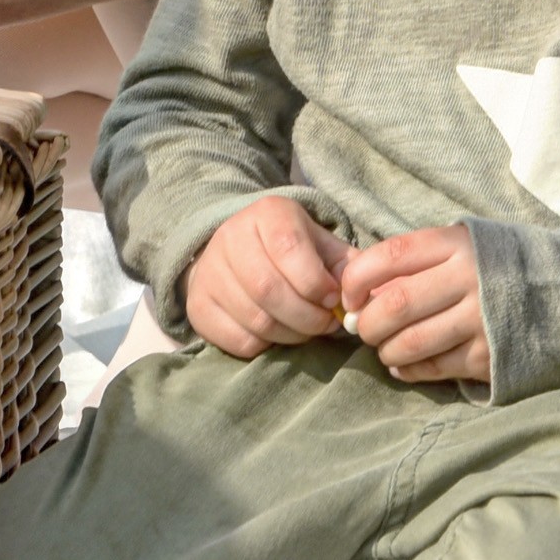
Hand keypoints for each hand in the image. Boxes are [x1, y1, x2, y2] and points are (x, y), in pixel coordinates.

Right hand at [184, 195, 353, 357]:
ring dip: (291, 334)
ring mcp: (208, 272)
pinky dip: (266, 345)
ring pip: (255, 319)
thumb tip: (361, 293)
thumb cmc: (290, 250)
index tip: (333, 300)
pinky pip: (238, 340)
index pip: (289, 249)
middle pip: (269, 289)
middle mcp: (230, 237)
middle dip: (307, 316)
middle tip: (325, 325)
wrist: (235, 252)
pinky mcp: (197, 306)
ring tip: (305, 329)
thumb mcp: (320, 243)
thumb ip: (345, 264)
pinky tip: (276, 333)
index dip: (316, 283)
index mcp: (267, 213)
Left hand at [338, 223, 487, 384]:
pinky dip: (409, 370)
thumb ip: (415, 265)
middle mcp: (469, 278)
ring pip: (411, 342)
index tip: (349, 296)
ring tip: (386, 349)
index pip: (390, 255)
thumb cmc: (492, 268)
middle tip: (365, 330)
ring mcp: (481, 319)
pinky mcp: (489, 355)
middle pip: (396, 304)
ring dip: (386, 351)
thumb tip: (360, 299)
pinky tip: (405, 365)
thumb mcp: (460, 248)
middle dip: (368, 323)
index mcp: (456, 244)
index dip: (357, 279)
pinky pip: (434, 368)